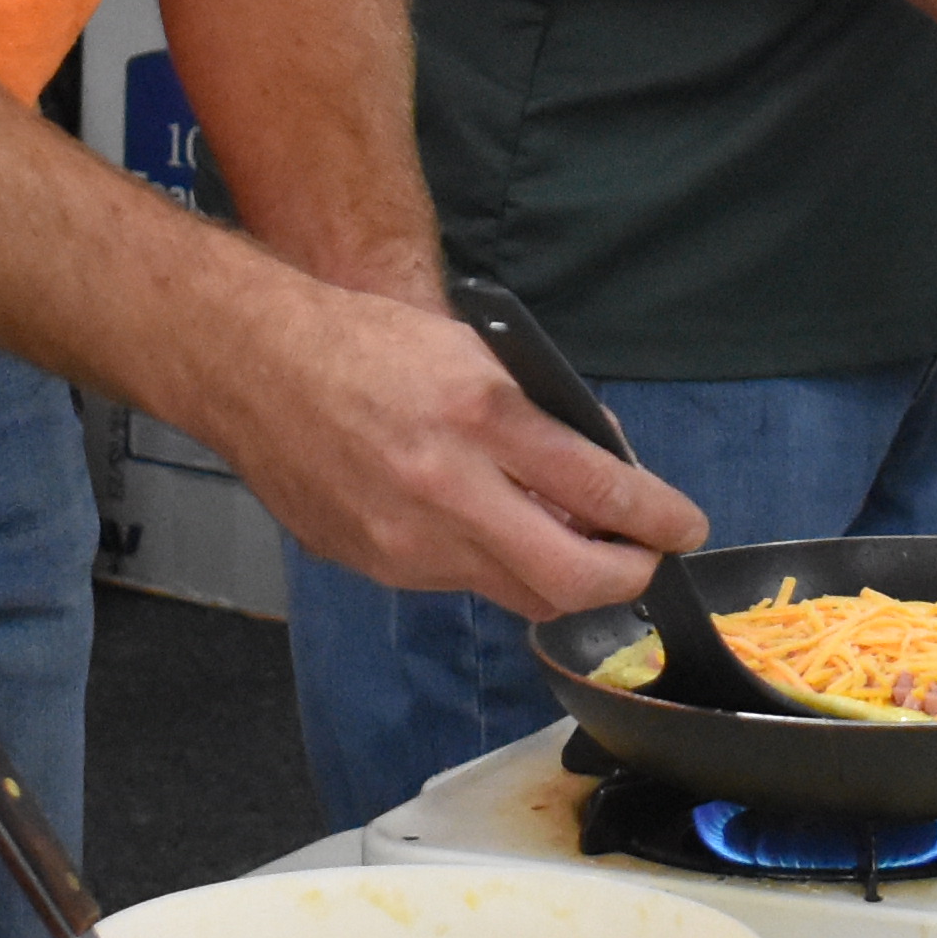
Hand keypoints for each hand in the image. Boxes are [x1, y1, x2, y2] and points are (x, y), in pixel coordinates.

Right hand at [165, 279, 706, 620]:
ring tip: (570, 540)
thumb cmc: (366, 344)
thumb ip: (544, 418)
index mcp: (479, 416)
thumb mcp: (476, 354)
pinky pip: (457, 583)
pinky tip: (482, 526)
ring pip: (516, 593)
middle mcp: (445, 488)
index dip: (658, 519)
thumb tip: (608, 467)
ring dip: (558, 575)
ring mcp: (404, 540)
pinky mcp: (372, 566)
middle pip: (570, 579)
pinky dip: (489, 562)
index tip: (683, 525)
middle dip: (627, 577)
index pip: (600, 493)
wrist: (253, 364)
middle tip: (644, 558)